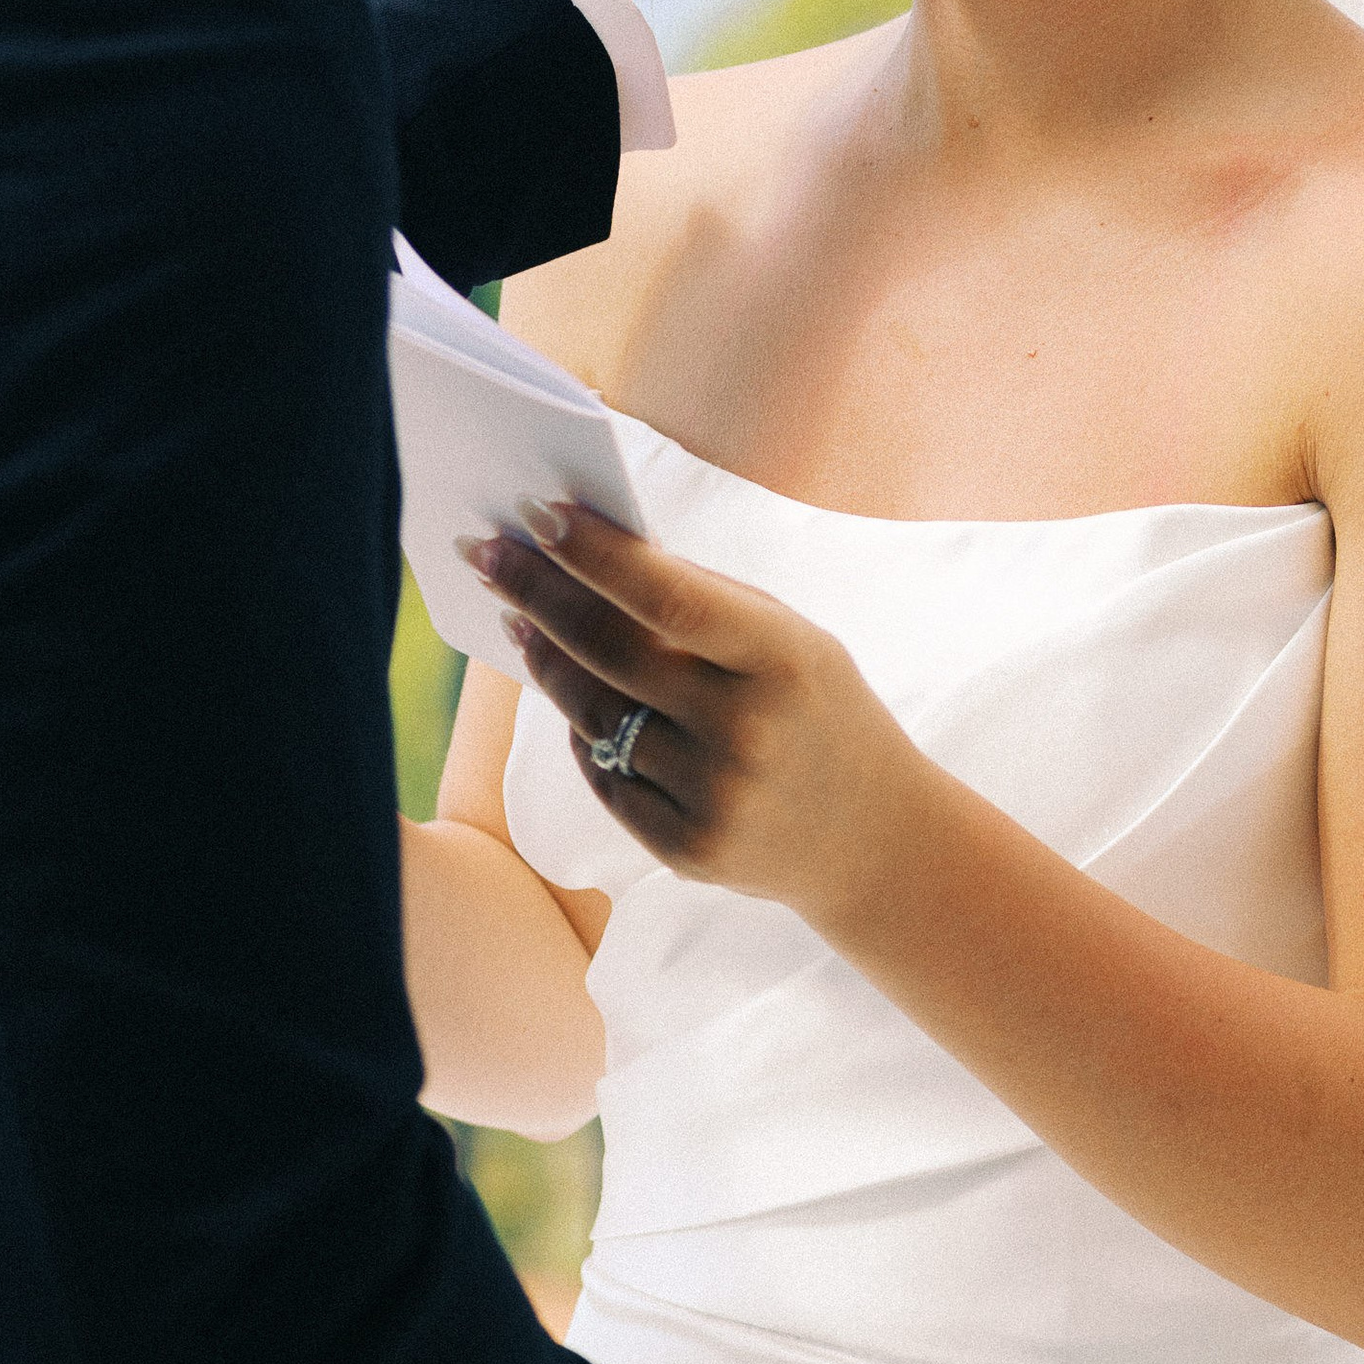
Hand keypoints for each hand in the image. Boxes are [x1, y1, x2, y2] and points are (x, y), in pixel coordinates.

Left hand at [462, 503, 921, 932]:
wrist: (875, 839)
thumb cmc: (818, 710)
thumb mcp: (790, 640)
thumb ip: (705, 600)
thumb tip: (590, 553)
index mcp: (781, 657)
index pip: (666, 595)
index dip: (594, 553)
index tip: (535, 513)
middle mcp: (744, 730)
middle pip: (608, 651)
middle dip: (538, 594)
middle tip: (488, 555)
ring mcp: (712, 797)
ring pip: (591, 715)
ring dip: (544, 659)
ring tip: (517, 619)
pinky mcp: (684, 850)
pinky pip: (603, 775)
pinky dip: (582, 731)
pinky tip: (570, 698)